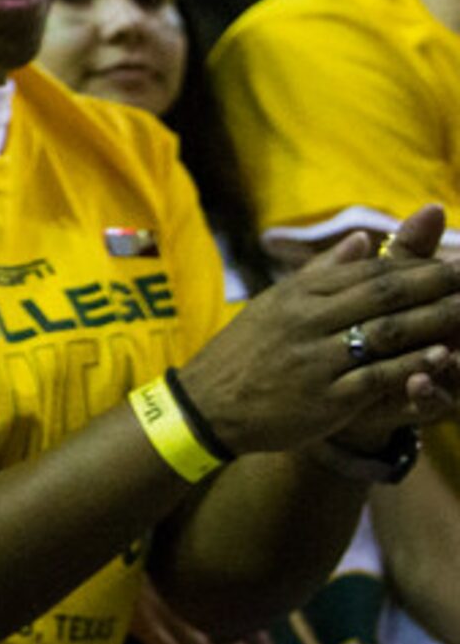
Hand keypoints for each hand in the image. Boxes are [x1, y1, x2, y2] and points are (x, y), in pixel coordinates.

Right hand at [177, 206, 459, 456]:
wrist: (208, 403)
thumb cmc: (246, 352)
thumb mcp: (275, 303)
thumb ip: (322, 273)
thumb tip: (363, 239)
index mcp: (299, 293)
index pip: (369, 271)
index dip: (418, 265)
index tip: (458, 260)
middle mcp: (309, 319)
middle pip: (384, 295)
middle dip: (436, 284)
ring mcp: (317, 358)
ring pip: (387, 332)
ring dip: (435, 321)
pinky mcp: (325, 397)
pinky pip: (376, 376)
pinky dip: (411, 365)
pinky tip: (442, 356)